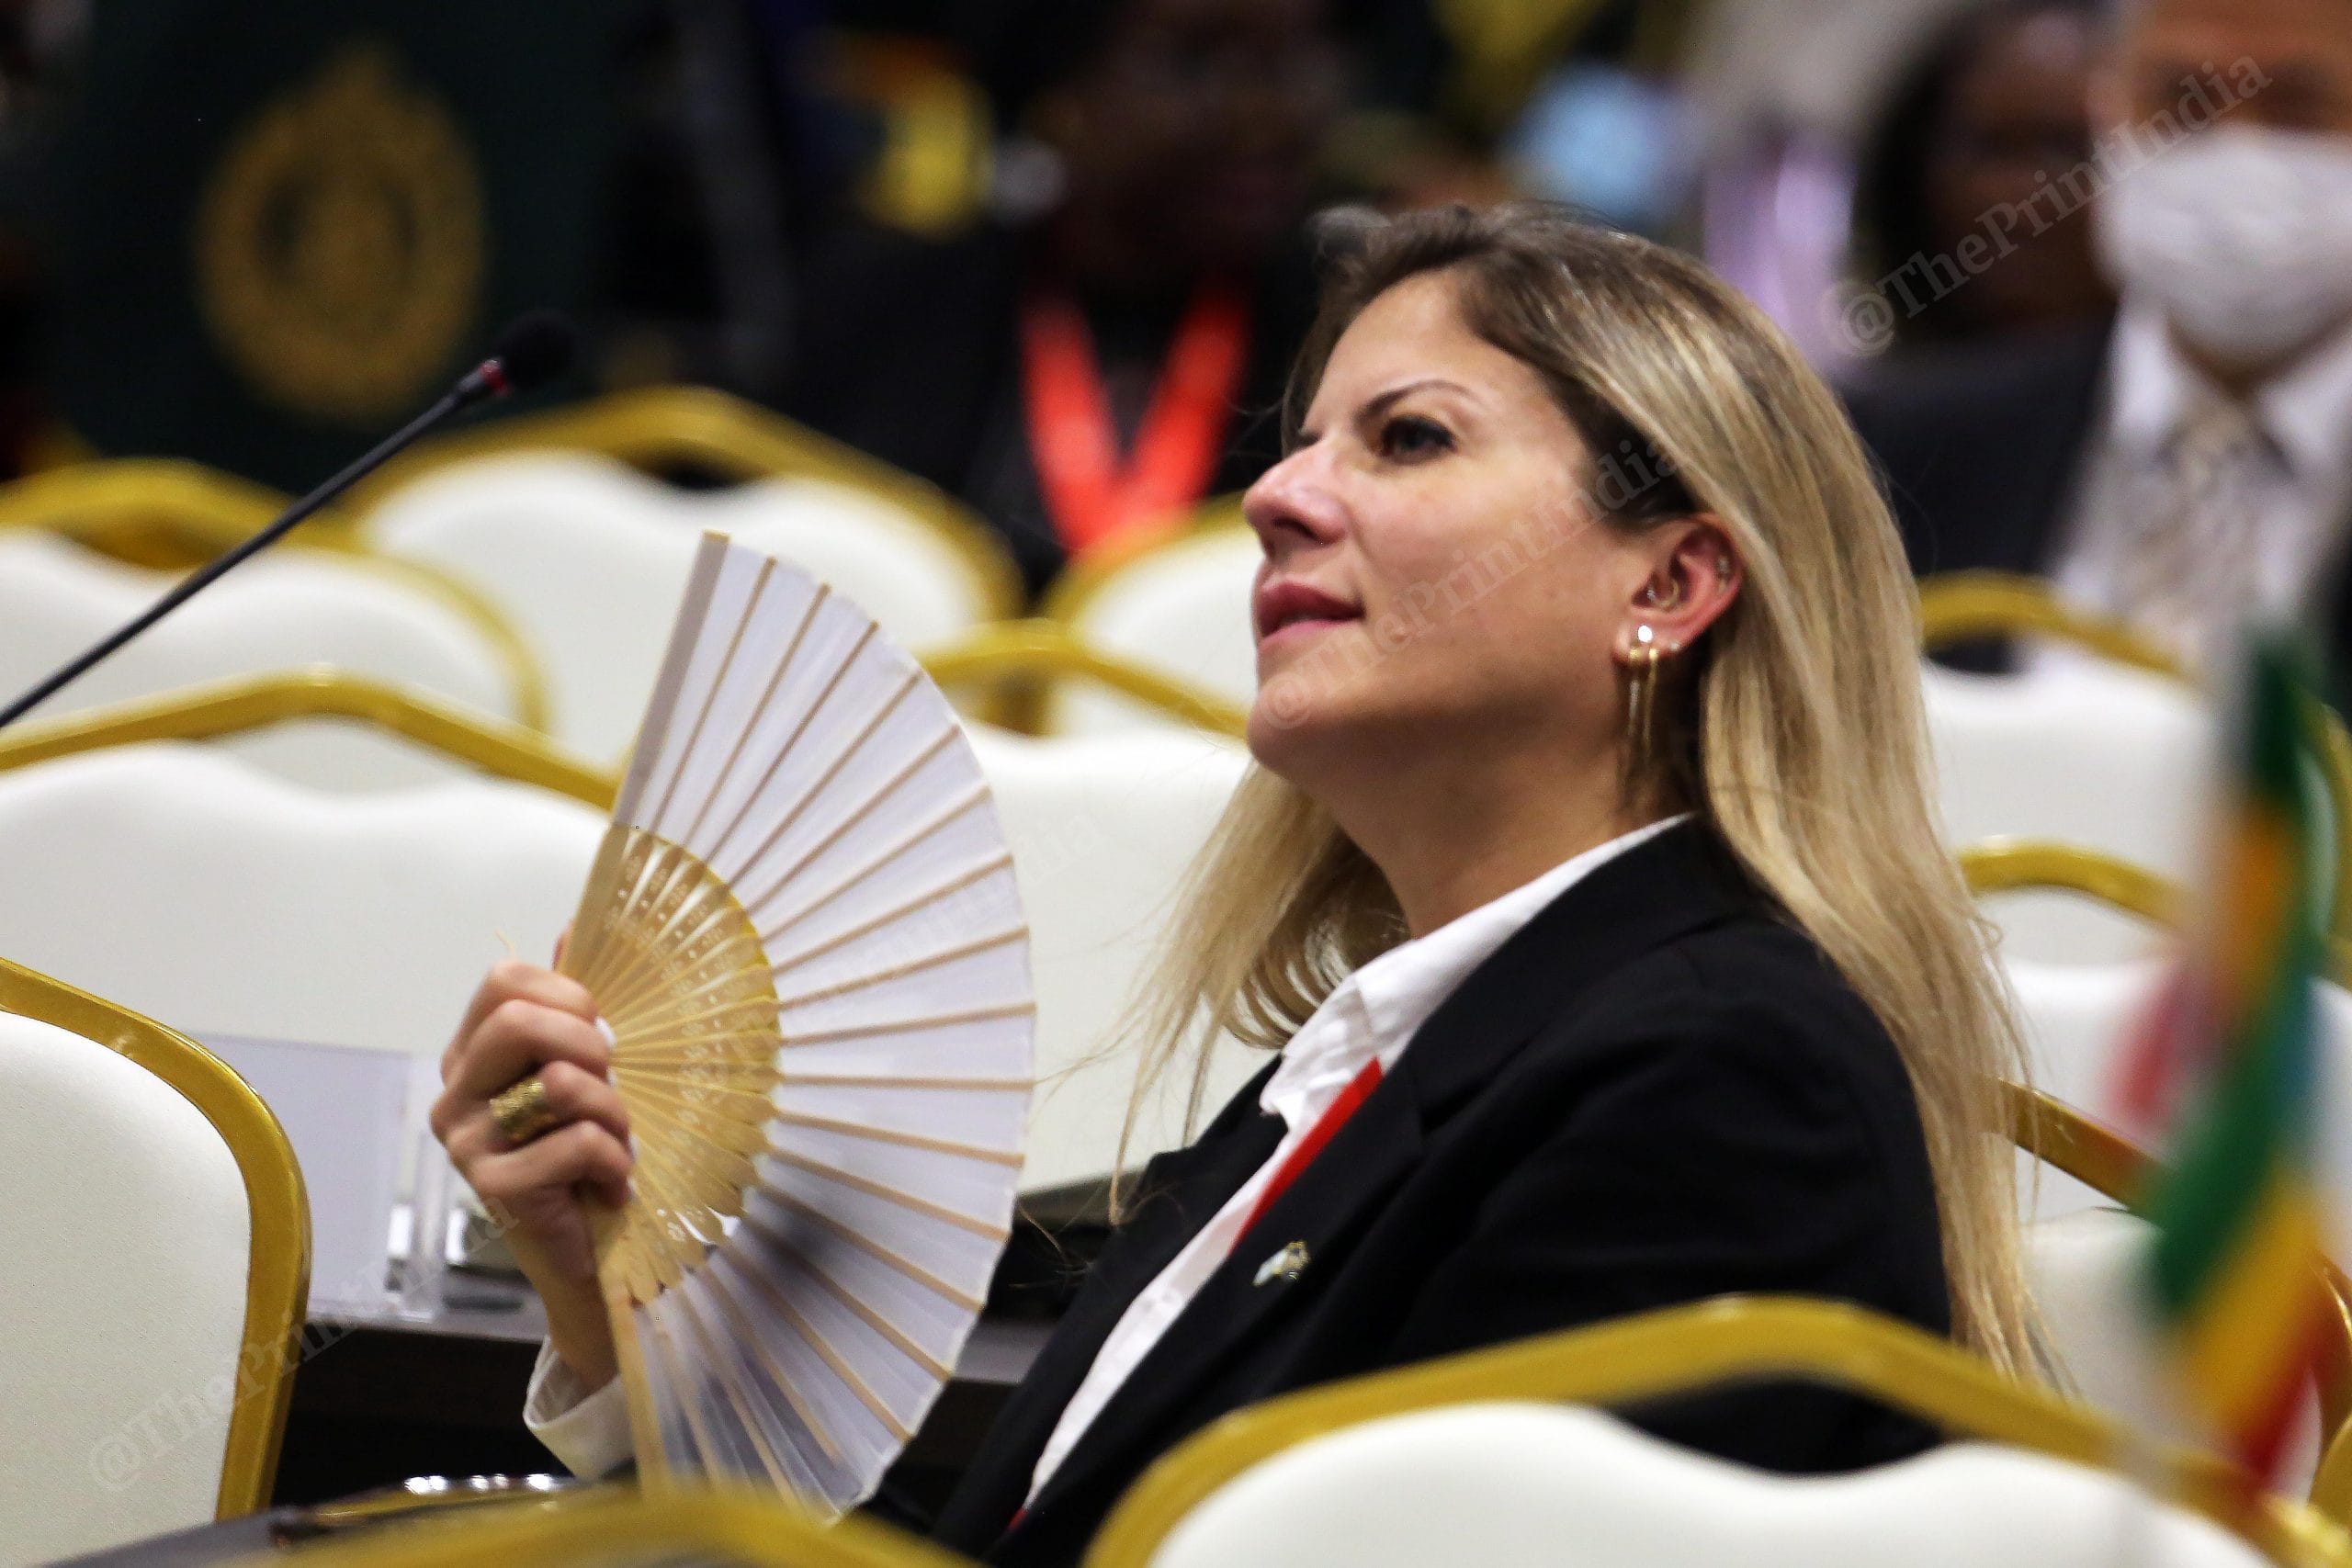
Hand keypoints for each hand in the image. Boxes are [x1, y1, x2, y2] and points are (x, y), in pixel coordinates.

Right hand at [432, 955, 630, 1386]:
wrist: (595, 1251)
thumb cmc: (590, 1153)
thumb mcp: (587, 1069)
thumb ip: (572, 1002)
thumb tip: (577, 923)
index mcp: (471, 1053)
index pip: (505, 979)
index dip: (569, 994)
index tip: (600, 1034)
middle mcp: (454, 1092)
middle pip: (521, 1020)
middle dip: (592, 1046)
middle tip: (612, 1087)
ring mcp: (466, 1141)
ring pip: (561, 1081)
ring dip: (615, 1112)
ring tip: (616, 1145)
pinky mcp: (493, 1186)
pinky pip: (579, 1141)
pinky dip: (616, 1162)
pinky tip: (609, 1187)